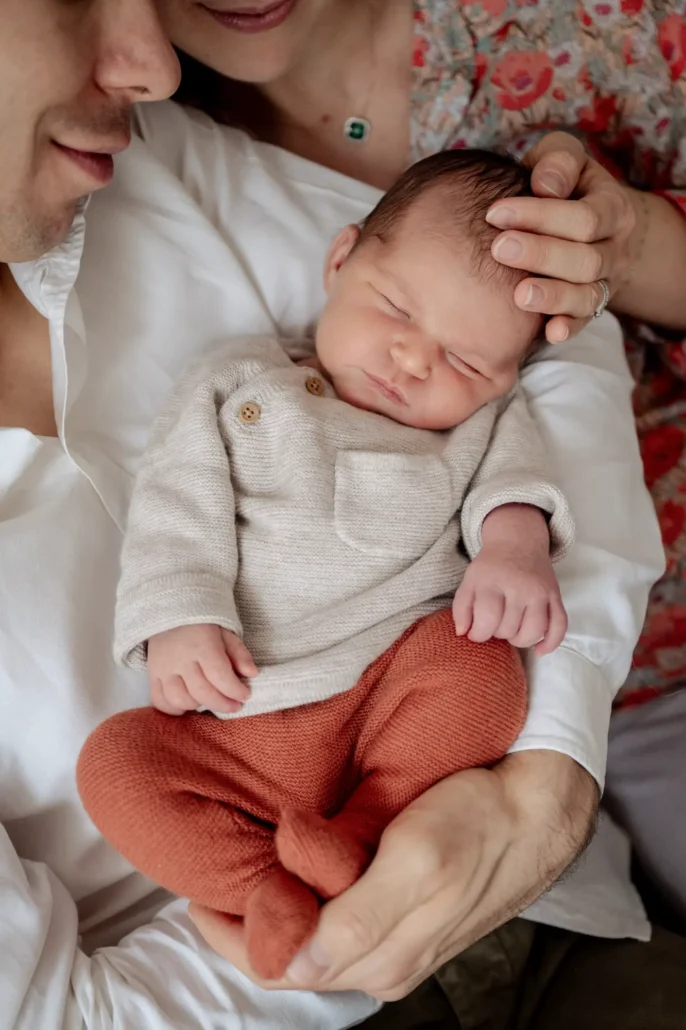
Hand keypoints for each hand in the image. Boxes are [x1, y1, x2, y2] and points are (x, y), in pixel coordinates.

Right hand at [147, 624, 256, 715]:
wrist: (170, 611)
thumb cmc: (202, 624)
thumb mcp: (225, 632)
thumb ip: (239, 653)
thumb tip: (252, 674)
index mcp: (202, 645)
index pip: (219, 675)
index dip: (235, 690)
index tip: (245, 695)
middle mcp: (180, 658)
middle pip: (201, 692)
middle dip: (222, 704)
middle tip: (235, 705)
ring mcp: (163, 668)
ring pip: (179, 699)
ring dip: (198, 705)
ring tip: (210, 699)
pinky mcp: (152, 674)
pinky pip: (159, 700)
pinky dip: (174, 709)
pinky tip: (188, 705)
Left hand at [188, 750, 597, 999]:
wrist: (536, 809)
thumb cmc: (477, 822)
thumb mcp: (418, 862)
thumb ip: (360, 919)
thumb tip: (298, 965)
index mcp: (379, 958)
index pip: (278, 965)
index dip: (231, 931)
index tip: (200, 887)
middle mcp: (382, 961)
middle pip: (291, 957)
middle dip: (248, 920)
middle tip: (219, 867)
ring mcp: (395, 942)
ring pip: (313, 940)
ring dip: (277, 908)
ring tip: (250, 862)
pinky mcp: (407, 918)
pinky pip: (340, 921)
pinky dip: (308, 899)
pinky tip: (298, 864)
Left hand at [453, 505, 566, 655]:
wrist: (518, 541)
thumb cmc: (490, 566)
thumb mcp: (469, 581)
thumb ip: (461, 608)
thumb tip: (463, 634)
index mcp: (493, 582)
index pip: (487, 619)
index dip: (478, 634)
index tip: (476, 633)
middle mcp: (520, 586)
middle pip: (509, 628)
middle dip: (498, 634)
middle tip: (494, 624)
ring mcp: (541, 592)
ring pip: (535, 631)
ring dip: (520, 641)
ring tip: (512, 634)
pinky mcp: (556, 596)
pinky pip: (560, 625)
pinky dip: (551, 642)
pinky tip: (539, 650)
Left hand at [486, 131, 644, 342]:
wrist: (589, 221)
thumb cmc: (563, 186)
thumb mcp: (564, 160)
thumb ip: (558, 161)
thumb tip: (546, 185)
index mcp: (612, 209)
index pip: (584, 218)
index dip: (541, 216)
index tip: (495, 212)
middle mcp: (614, 249)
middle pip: (586, 260)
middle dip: (542, 255)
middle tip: (500, 249)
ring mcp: (604, 282)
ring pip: (587, 295)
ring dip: (553, 296)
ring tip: (519, 295)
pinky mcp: (589, 308)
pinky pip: (583, 322)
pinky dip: (567, 328)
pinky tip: (548, 333)